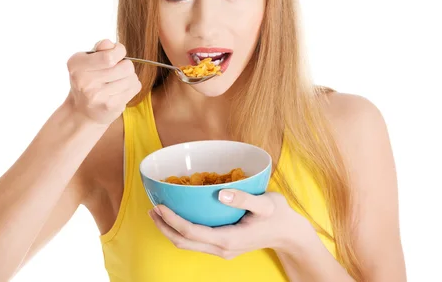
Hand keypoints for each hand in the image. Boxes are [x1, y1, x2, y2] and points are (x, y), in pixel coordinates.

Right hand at [65, 39, 140, 125]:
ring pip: (132, 77)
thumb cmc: (88, 79)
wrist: (82, 111)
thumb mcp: (87, 60)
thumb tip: (110, 44)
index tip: (115, 55)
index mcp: (77, 65)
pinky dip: (131, 87)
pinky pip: (134, 88)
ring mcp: (97, 96)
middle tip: (117, 71)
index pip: (110, 56)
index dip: (119, 51)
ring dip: (128, 77)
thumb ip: (100, 49)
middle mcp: (84, 81)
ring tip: (117, 82)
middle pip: (126, 67)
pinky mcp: (110, 106)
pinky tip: (120, 91)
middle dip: (125, 66)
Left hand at [148, 190, 316, 259]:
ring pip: (187, 244)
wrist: (289, 233)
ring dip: (170, 229)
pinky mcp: (223, 245)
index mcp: (228, 239)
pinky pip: (195, 241)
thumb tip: (221, 193)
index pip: (191, 232)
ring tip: (158, 213)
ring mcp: (222, 249)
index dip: (172, 219)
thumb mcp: (265, 203)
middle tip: (151, 208)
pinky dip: (182, 230)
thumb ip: (243, 198)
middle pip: (183, 242)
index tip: (159, 205)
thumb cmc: (278, 216)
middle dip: (164, 226)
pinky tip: (178, 216)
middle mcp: (222, 248)